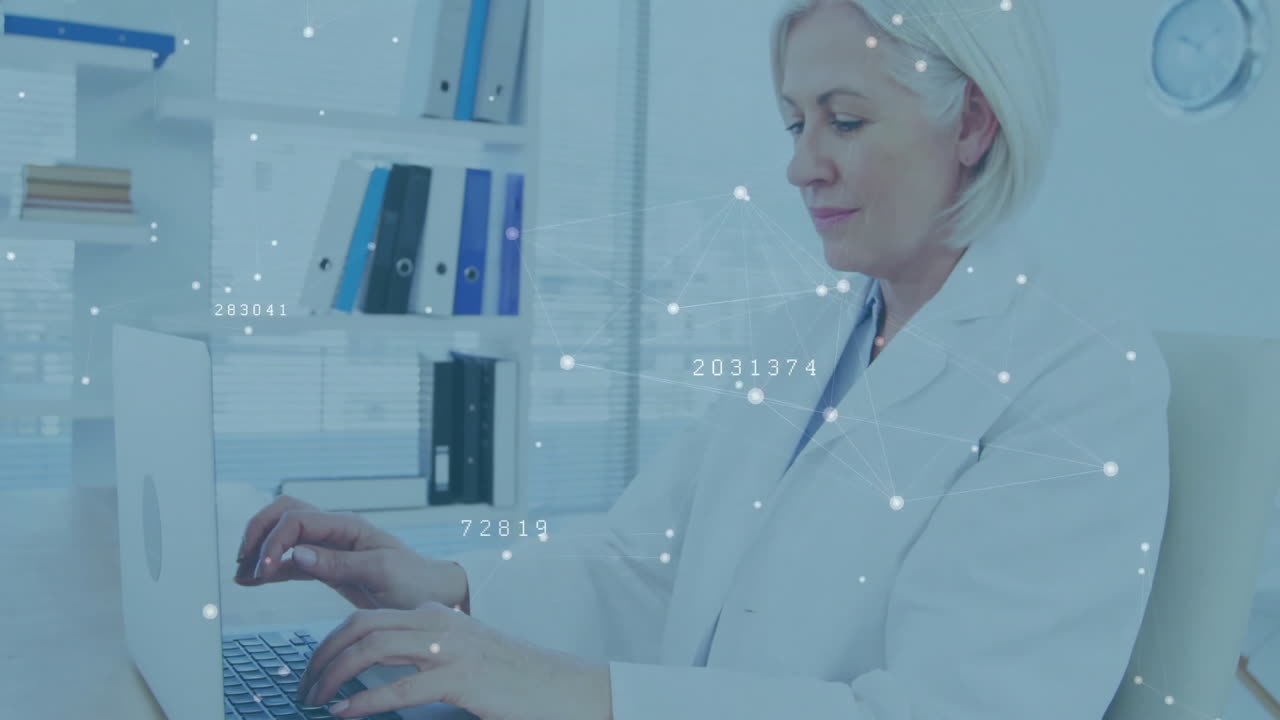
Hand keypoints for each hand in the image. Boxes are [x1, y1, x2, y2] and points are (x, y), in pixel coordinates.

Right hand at [234, 494, 470, 611]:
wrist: (431, 595)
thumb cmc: (414, 580)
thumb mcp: (380, 572)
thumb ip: (338, 563)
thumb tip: (298, 554)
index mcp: (347, 527)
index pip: (297, 520)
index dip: (275, 540)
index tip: (266, 568)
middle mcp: (334, 532)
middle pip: (284, 514)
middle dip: (259, 533)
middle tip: (245, 563)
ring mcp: (328, 548)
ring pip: (282, 535)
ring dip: (260, 550)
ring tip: (242, 574)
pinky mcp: (326, 568)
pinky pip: (290, 561)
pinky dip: (270, 568)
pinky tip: (253, 580)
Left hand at [296, 602, 612, 719]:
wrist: (563, 687)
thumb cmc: (512, 679)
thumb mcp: (462, 655)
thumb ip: (425, 653)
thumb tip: (380, 669)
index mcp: (436, 615)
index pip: (367, 618)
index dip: (330, 643)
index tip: (312, 671)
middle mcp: (439, 623)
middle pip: (360, 627)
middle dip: (320, 656)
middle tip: (302, 687)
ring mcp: (451, 648)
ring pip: (372, 648)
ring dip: (333, 675)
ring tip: (314, 699)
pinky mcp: (462, 678)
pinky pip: (400, 688)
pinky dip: (365, 702)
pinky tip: (344, 713)